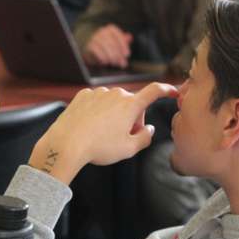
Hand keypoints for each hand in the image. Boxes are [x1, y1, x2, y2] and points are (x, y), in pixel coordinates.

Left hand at [29, 82, 178, 183]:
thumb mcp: (128, 149)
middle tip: (122, 137)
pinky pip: (97, 102)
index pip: (154, 91)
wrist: (65, 144)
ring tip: (102, 134)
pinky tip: (90, 126)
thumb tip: (149, 128)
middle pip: (132, 104)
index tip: (173, 91)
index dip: (166, 90)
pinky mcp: (83, 95)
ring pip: (113, 103)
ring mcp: (98, 93)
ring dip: (114, 115)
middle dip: (132, 118)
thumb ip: (145, 137)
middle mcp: (116, 93)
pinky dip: (98, 112)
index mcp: (130, 105)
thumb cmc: (98, 148)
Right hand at [82, 24, 132, 67]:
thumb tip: (129, 37)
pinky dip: (103, 58)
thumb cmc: (105, 42)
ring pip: (105, 47)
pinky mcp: (89, 46)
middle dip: (118, 54)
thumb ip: (123, 39)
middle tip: (122, 63)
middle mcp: (102, 32)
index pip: (119, 36)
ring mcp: (95, 38)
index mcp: (111, 29)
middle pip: (112, 43)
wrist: (88, 41)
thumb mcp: (115, 40)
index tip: (127, 55)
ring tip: (115, 63)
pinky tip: (106, 62)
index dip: (124, 46)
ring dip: (111, 57)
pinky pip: (97, 52)